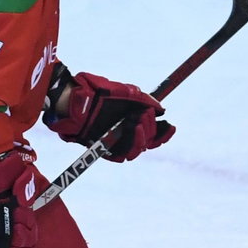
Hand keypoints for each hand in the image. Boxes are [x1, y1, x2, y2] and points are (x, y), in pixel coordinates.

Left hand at [45, 72, 174, 160]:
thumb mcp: (126, 92)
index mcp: (132, 120)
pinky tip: (131, 131)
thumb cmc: (98, 92)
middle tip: (144, 115)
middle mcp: (125, 132)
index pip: (154, 132)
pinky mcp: (103, 149)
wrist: (76, 99)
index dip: (164, 133)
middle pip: (149, 141)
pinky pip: (121, 156)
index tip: (170, 125)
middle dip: (151, 129)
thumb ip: (145, 100)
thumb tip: (161, 109)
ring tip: (137, 125)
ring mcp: (115, 141)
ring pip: (137, 150)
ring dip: (142, 138)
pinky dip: (130, 146)